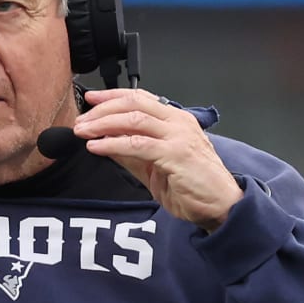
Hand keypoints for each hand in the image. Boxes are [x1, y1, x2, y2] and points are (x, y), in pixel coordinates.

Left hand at [76, 89, 243, 230]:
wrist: (222, 206)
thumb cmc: (195, 187)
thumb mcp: (155, 166)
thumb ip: (132, 152)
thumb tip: (106, 141)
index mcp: (176, 121)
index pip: (141, 98)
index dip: (113, 96)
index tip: (91, 99)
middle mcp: (178, 123)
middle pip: (134, 103)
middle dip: (102, 109)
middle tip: (81, 119)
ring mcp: (178, 137)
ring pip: (134, 119)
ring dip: (103, 124)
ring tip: (84, 131)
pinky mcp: (176, 154)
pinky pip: (138, 144)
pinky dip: (113, 144)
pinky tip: (98, 147)